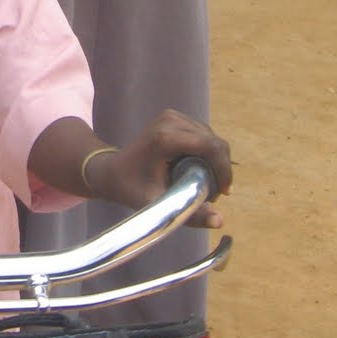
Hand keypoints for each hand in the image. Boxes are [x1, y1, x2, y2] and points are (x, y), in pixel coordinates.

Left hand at [87, 109, 231, 228]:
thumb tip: (220, 221)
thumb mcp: (160, 206)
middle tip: (215, 194)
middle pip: (214, 141)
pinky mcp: (173, 117)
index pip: (210, 147)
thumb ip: (191, 214)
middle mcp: (170, 121)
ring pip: (211, 137)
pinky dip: (208, 152)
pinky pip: (203, 134)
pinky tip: (201, 170)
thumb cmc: (132, 190)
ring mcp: (171, 116)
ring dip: (216, 160)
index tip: (224, 192)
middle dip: (221, 168)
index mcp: (165, 139)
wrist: (112, 171)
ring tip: (207, 185)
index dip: (224, 169)